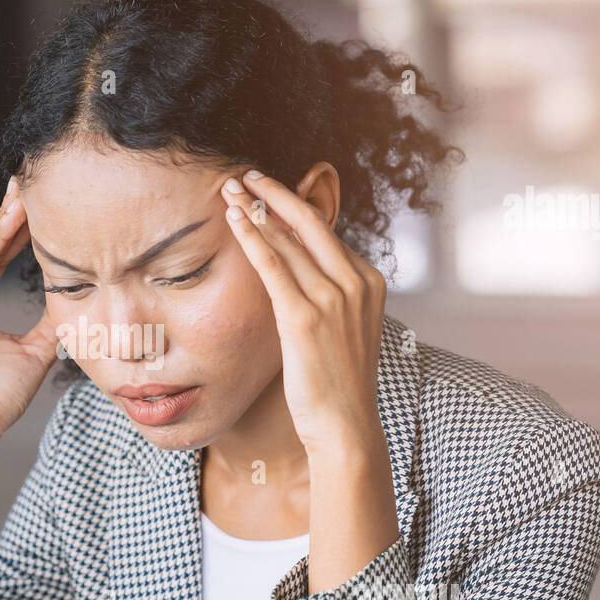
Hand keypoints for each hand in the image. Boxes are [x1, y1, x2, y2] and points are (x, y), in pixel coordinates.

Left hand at [220, 168, 387, 463]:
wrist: (346, 426)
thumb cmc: (337, 384)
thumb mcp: (342, 329)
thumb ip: (327, 297)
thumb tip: (295, 274)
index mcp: (368, 282)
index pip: (326, 232)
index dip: (292, 207)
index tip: (265, 192)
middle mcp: (356, 283)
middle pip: (310, 222)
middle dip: (273, 193)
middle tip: (244, 174)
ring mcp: (334, 298)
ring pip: (288, 239)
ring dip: (255, 209)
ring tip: (230, 188)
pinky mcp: (305, 317)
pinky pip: (273, 266)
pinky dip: (252, 237)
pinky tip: (234, 219)